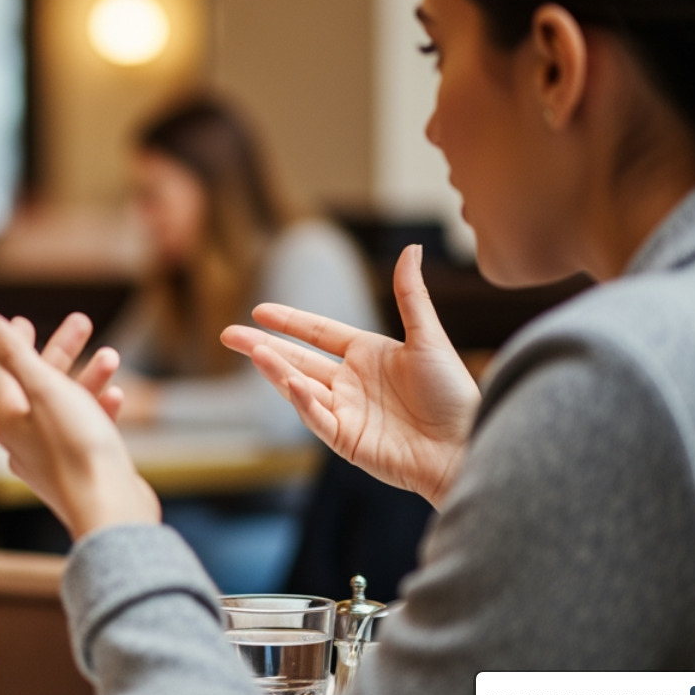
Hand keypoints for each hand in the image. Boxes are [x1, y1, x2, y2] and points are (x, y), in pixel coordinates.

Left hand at [0, 309, 160, 539]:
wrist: (111, 509)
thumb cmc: (77, 449)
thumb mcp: (45, 388)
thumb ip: (12, 351)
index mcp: (10, 422)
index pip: (5, 372)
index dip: (14, 342)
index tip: (26, 321)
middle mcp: (24, 443)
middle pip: (39, 386)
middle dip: (62, 351)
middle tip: (82, 322)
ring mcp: (52, 461)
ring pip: (66, 407)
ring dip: (87, 378)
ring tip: (112, 355)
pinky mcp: (80, 473)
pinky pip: (85, 432)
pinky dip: (98, 409)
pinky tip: (117, 396)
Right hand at [220, 245, 479, 507]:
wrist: (466, 445)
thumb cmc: (454, 394)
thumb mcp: (428, 338)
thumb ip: (410, 295)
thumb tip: (412, 249)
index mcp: (368, 355)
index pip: (318, 334)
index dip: (289, 322)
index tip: (259, 311)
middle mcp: (351, 382)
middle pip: (297, 359)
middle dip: (263, 346)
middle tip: (228, 335)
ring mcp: (345, 412)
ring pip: (299, 386)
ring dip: (274, 369)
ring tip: (252, 350)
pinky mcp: (345, 440)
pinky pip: (316, 417)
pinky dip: (301, 400)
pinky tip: (288, 380)